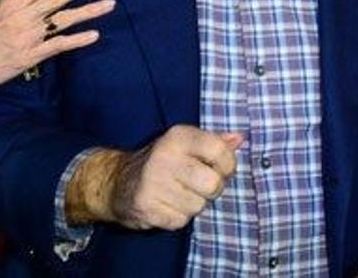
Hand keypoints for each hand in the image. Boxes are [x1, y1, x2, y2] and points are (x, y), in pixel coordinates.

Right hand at [0, 0, 113, 91]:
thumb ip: (18, 4)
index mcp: (14, 3)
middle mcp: (24, 16)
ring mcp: (29, 35)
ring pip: (65, 18)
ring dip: (90, 10)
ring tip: (109, 3)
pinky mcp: (31, 55)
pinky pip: (59, 44)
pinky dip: (78, 39)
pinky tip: (94, 35)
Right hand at [68, 125, 243, 229]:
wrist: (116, 182)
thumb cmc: (162, 162)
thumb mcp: (186, 144)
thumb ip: (214, 141)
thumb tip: (240, 139)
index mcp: (179, 136)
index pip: (220, 151)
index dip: (228, 165)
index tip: (220, 169)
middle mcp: (165, 156)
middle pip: (213, 184)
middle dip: (212, 190)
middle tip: (199, 186)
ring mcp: (153, 182)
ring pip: (198, 206)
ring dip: (193, 205)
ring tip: (178, 194)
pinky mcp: (146, 207)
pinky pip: (181, 221)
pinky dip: (177, 218)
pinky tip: (166, 205)